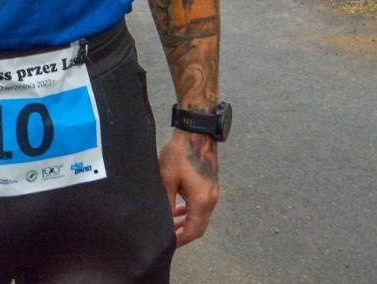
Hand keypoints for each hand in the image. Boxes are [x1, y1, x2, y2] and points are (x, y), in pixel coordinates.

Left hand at [158, 130, 218, 246]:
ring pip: (201, 216)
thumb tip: (163, 221)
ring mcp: (213, 192)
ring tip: (170, 225)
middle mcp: (211, 199)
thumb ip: (167, 203)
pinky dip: (191, 210)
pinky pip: (202, 205)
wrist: (197, 131)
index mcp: (201, 201)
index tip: (166, 245)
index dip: (179, 240)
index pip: (193, 231)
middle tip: (167, 238)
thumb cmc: (180, 153)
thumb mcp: (167, 179)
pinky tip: (178, 209)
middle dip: (183, 234)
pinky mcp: (211, 185)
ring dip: (187, 222)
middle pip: (199, 226)